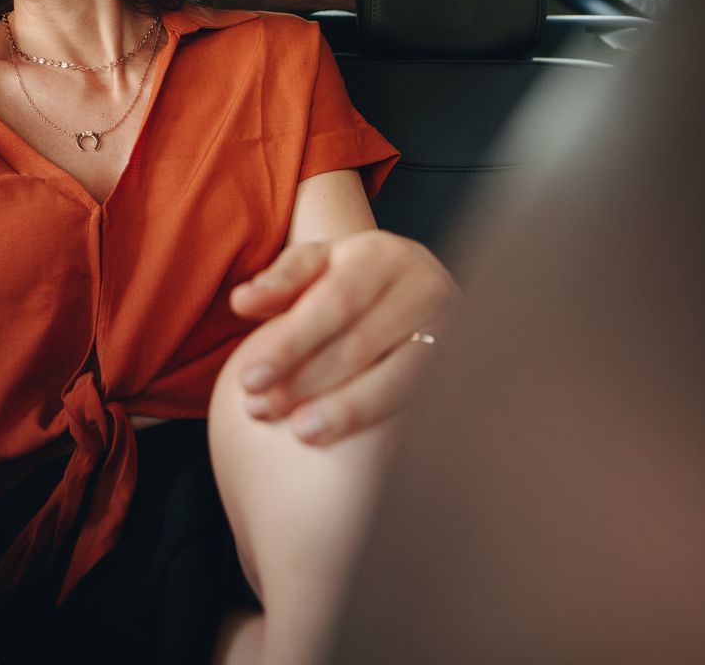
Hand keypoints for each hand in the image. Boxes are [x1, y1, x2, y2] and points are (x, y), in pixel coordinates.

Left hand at [229, 229, 456, 444]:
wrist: (412, 287)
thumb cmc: (352, 278)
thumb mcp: (316, 265)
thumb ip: (279, 282)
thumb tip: (241, 302)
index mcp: (383, 255)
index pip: (332, 302)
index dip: (289, 343)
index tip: (247, 378)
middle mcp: (426, 288)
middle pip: (361, 343)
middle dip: (306, 381)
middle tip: (260, 409)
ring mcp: (453, 331)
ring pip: (397, 379)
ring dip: (345, 410)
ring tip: (301, 432)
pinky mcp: (463, 368)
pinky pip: (422, 403)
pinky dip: (385, 426)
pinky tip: (352, 449)